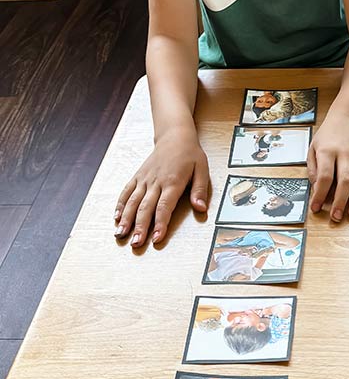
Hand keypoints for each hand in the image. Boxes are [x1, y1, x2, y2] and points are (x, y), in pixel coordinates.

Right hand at [114, 125, 208, 246]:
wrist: (175, 136)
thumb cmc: (190, 154)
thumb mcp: (202, 169)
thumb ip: (200, 190)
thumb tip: (201, 208)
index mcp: (173, 182)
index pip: (164, 206)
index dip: (160, 224)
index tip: (156, 238)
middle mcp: (156, 181)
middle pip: (146, 207)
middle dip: (140, 227)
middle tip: (136, 243)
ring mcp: (145, 179)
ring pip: (133, 201)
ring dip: (126, 219)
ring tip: (120, 234)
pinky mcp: (138, 176)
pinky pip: (127, 191)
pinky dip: (120, 204)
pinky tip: (116, 217)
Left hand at [307, 111, 348, 221]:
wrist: (347, 118)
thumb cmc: (328, 135)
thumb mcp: (313, 148)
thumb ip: (313, 168)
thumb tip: (316, 189)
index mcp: (328, 151)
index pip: (324, 176)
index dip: (319, 194)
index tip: (315, 208)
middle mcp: (345, 153)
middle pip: (345, 180)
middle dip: (340, 201)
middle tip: (336, 217)